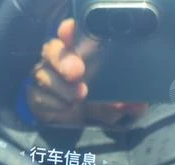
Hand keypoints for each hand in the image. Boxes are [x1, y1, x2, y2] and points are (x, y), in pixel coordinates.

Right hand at [27, 18, 146, 124]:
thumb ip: (127, 103)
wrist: (72, 125)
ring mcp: (44, 75)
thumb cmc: (95, 104)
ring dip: (61, 87)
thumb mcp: (114, 104)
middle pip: (52, 49)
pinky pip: (39, 95)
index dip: (69, 30)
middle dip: (64, 60)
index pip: (70, 33)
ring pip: (43, 73)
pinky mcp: (35, 94)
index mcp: (79, 53)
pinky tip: (64, 108)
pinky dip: (54, 103)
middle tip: (77, 73)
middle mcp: (58, 59)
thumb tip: (140, 105)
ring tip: (77, 98)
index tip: (69, 29)